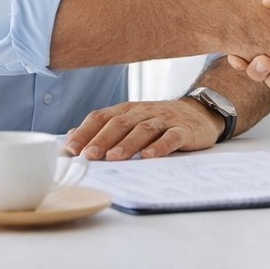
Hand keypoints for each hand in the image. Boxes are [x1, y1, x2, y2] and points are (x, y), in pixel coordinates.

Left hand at [64, 98, 221, 160]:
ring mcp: (164, 120)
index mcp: (127, 110)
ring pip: (143, 129)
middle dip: (101, 140)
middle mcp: (143, 112)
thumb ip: (104, 128)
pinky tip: (150, 156)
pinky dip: (160, 146)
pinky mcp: (183, 130)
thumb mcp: (132, 120)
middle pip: (119, 123)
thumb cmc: (160, 121)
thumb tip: (71, 136)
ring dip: (127, 143)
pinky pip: (171, 137)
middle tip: (88, 156)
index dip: (84, 132)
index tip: (69, 149)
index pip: (101, 117)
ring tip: (114, 158)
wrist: (200, 112)